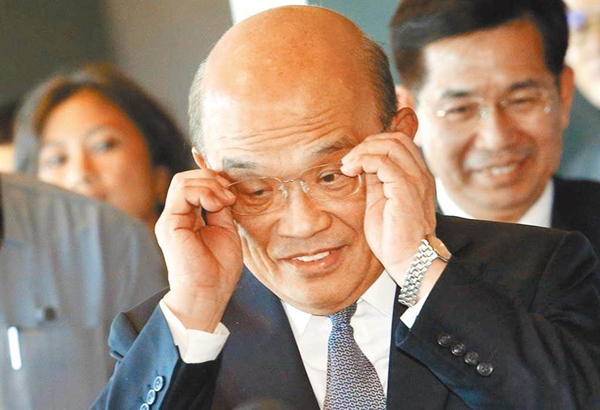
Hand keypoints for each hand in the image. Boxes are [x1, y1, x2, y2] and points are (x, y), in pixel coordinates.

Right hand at [155, 169, 242, 330]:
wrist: (208, 294)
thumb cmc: (218, 270)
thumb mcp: (226, 230)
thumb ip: (221, 208)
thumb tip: (223, 188)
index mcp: (189, 218)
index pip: (194, 185)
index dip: (212, 177)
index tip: (232, 186)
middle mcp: (177, 216)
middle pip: (187, 178)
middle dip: (213, 179)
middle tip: (230, 196)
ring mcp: (171, 219)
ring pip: (183, 180)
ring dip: (210, 185)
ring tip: (225, 202)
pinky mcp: (169, 223)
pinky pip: (182, 191)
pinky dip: (203, 192)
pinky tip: (216, 205)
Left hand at [340, 108, 437, 284]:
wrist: (409, 260)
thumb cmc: (394, 238)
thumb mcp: (382, 202)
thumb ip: (377, 182)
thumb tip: (363, 165)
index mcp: (417, 178)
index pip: (400, 143)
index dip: (375, 144)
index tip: (355, 159)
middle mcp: (421, 175)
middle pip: (397, 139)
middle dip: (368, 144)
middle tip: (349, 160)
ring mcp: (415, 181)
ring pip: (391, 145)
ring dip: (363, 151)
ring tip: (348, 165)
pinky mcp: (405, 190)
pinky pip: (383, 162)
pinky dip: (363, 161)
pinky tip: (352, 171)